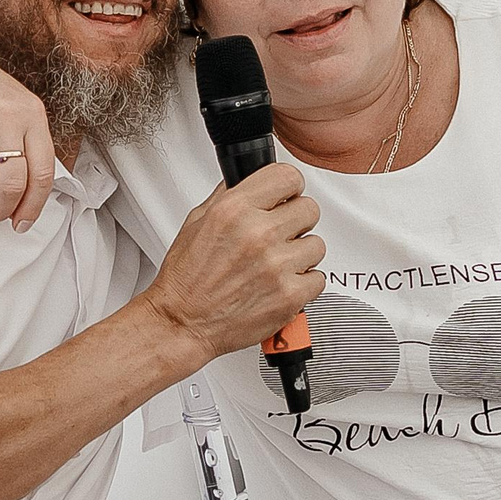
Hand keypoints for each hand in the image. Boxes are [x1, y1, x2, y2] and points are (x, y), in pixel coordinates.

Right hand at [139, 164, 326, 364]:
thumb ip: (227, 197)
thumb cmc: (186, 280)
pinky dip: (303, 283)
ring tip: (277, 264)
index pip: (287, 176)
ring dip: (300, 254)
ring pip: (317, 245)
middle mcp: (258, 234)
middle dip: (296, 221)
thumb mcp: (196, 223)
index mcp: (234, 210)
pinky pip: (318, 278)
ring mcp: (277, 266)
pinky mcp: (290, 296)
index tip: (286, 197)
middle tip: (281, 234)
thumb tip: (249, 180)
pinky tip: (281, 283)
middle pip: (309, 209)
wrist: (182, 323)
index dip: (289, 187)